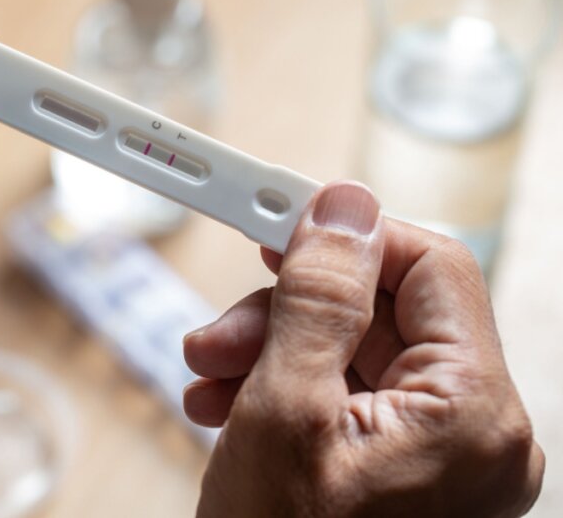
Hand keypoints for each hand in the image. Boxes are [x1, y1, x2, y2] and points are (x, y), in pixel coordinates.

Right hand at [183, 181, 541, 516]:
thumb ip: (319, 299)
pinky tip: (226, 404)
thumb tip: (341, 210)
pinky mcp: (401, 471)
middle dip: (286, 310)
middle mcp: (473, 431)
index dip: (346, 236)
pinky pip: (346, 395)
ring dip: (270, 349)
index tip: (273, 218)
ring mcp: (439, 456)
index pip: (428, 264)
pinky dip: (282, 388)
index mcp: (472, 412)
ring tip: (207, 377)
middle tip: (218, 331)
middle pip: (380, 310)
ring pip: (353, 350)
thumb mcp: (282, 412)